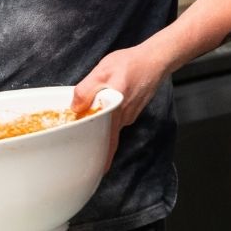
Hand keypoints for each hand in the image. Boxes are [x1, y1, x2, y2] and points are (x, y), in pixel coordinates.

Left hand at [72, 43, 167, 170]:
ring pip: (111, 128)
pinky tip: (100, 114)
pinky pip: (117, 120)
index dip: (103, 158)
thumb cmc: (130, 64)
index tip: (96, 171)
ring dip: (101, 132)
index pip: (108, 142)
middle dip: (98, 149)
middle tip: (85, 159)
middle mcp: (124, 117)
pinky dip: (108, 121)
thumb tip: (75, 108)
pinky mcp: (131, 109)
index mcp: (115, 111)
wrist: (154, 60)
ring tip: (86, 134)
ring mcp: (129, 114)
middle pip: (109, 138)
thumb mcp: (102, 71)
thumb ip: (86, 90)